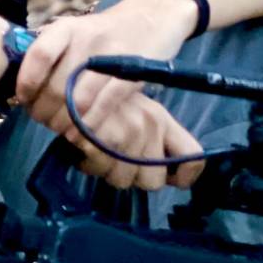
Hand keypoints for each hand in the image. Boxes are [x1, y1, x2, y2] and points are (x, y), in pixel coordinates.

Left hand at [13, 0, 204, 187]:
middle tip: (43, 122)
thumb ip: (51, 56)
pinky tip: (80, 133)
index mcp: (65, 28)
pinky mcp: (132, 74)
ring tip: (60, 129)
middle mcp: (85, 39)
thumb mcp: (74, 33)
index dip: (26, 83)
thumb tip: (23, 91)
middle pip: (56, 86)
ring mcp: (110, 56)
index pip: (38, 56)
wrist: (150, 17)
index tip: (23, 100)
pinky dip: (88, 124)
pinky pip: (104, 106)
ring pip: (77, 101)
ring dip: (64, 122)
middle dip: (44, 112)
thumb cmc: (102, 33)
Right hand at [60, 93, 205, 190]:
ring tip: (96, 154)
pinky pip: (99, 171)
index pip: (193, 157)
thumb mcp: (134, 111)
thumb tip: (160, 175)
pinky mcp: (103, 138)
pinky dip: (89, 165)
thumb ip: (149, 138)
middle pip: (152, 181)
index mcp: (163, 119)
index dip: (182, 177)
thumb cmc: (101, 98)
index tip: (167, 178)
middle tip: (115, 163)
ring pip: (123, 180)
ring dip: (106, 172)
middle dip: (132, 178)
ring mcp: (128, 132)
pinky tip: (83, 152)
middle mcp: (151, 125)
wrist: (70, 81)